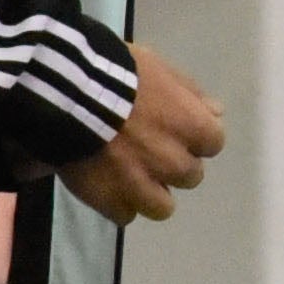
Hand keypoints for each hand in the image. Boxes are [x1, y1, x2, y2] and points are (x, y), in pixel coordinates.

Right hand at [66, 44, 228, 225]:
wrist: (66, 94)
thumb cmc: (115, 73)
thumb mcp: (158, 67)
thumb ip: (191, 93)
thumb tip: (216, 113)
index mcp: (192, 127)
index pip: (212, 143)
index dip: (192, 137)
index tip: (172, 130)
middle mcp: (174, 162)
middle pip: (190, 176)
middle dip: (172, 165)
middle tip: (146, 150)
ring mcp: (142, 186)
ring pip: (162, 207)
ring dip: (150, 193)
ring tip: (128, 177)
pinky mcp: (110, 201)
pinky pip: (125, 215)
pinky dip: (117, 203)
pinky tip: (105, 185)